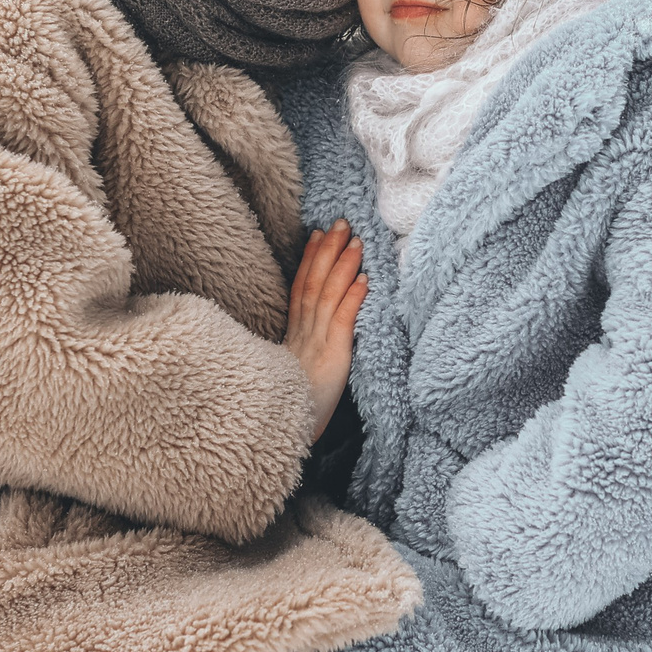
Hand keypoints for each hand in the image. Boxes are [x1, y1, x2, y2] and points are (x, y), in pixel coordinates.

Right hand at [286, 220, 366, 441]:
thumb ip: (300, 349)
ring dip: (344, 266)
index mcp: (293, 335)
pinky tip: (365, 280)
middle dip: (329, 251)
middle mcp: (304, 333)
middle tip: (342, 223)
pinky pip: (343, 321)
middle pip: (314, 282)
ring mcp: (317, 342)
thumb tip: (308, 336)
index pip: (302, 288)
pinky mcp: (333, 356)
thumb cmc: (292, 405)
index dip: (310, 260)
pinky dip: (353, 298)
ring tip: (357, 242)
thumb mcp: (292, 371)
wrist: (286, 429)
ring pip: (329, 294)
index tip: (319, 234)